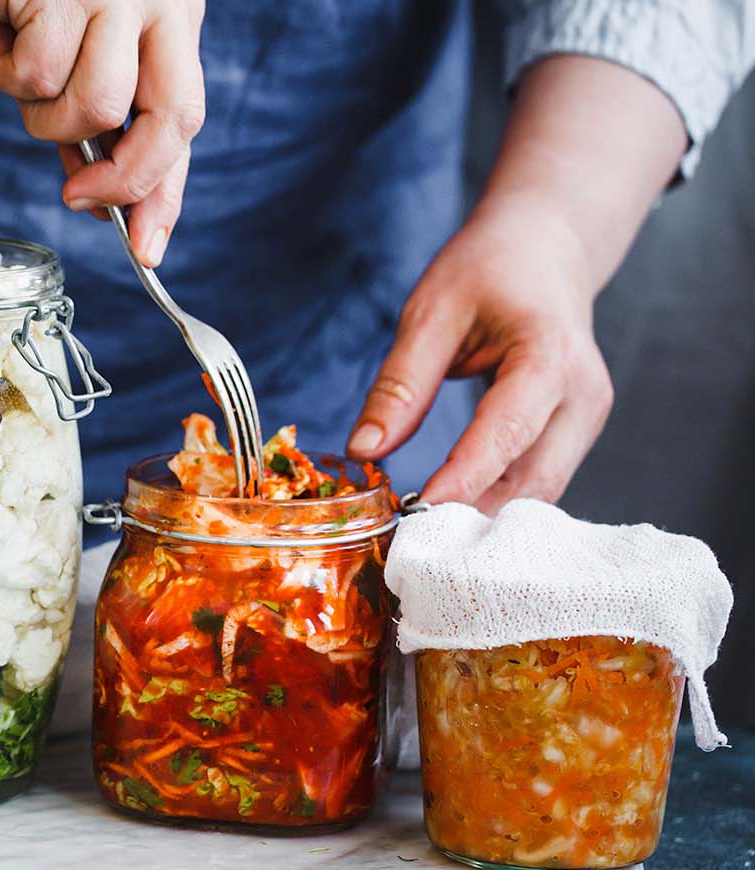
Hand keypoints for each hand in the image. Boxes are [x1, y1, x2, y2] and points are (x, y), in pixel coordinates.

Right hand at [0, 0, 205, 266]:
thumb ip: (91, 122)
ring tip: (20, 72)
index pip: (183, 119)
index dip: (166, 190)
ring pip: (98, 107)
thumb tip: (99, 200)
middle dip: (124, 177)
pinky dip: (6, 69)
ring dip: (45, 116)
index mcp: (171, 19)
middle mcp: (162, 1)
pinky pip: (40, 74)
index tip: (148, 248)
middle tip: (77, 197)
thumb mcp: (67, 61)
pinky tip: (0, 32)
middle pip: (172, 119)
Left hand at [345, 193, 613, 513]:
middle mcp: (583, 396)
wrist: (549, 248)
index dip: (464, 477)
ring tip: (423, 537)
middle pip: (533, 479)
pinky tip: (450, 518)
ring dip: (484, 518)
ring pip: (539, 492)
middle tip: (410, 542)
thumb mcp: (431, 310)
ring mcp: (586, 420)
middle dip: (473, 514)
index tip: (418, 513)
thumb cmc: (489, 268)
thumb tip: (363, 450)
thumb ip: (401, 383)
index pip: (507, 431)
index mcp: (550, 355)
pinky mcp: (574, 435)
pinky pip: (537, 482)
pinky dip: (495, 502)